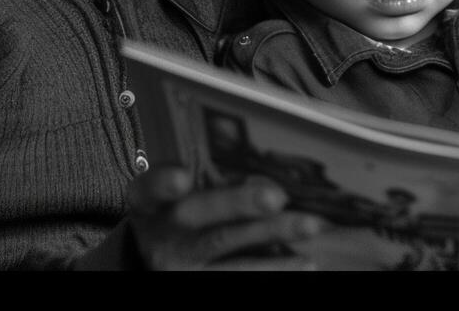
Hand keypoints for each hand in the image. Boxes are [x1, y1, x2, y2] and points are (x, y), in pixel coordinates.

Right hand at [77, 167, 325, 269]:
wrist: (155, 263)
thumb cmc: (173, 220)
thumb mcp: (171, 202)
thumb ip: (205, 183)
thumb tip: (264, 174)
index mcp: (149, 205)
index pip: (148, 189)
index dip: (163, 184)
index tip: (181, 177)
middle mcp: (162, 235)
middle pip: (199, 216)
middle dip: (239, 204)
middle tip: (277, 196)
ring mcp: (180, 267)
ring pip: (227, 250)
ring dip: (272, 236)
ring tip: (309, 225)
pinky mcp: (199, 283)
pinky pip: (238, 276)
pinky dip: (275, 267)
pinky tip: (305, 261)